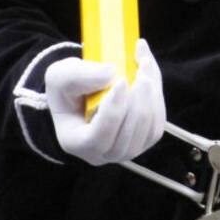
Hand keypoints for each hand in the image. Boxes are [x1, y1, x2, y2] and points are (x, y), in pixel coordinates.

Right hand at [44, 40, 165, 165]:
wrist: (80, 90)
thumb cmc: (67, 86)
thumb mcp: (61, 75)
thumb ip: (80, 75)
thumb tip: (112, 73)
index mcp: (75, 143)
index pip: (97, 139)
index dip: (113, 111)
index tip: (121, 81)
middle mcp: (101, 154)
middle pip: (127, 139)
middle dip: (139, 102)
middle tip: (142, 68)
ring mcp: (124, 150)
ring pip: (148, 132)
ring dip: (152, 97)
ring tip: (146, 65)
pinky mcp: (143, 140)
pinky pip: (157, 124)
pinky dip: (157, 99)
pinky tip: (150, 76)